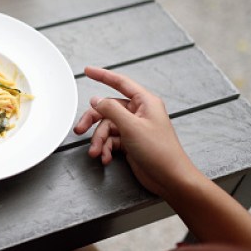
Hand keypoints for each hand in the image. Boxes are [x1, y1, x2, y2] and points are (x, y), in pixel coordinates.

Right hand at [74, 66, 196, 198]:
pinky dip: (106, 149)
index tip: (88, 71)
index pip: (120, 83)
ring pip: (107, 127)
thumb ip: (111, 110)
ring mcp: (134, 128)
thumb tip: (96, 100)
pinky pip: (111, 140)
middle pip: (108, 109)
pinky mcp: (130, 142)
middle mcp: (139, 113)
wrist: (170, 178)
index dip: (102, 76)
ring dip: (99, 140)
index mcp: (144, 102)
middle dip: (93, 121)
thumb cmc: (159, 151)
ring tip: (96, 152)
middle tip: (80, 129)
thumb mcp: (131, 127)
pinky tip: (106, 158)